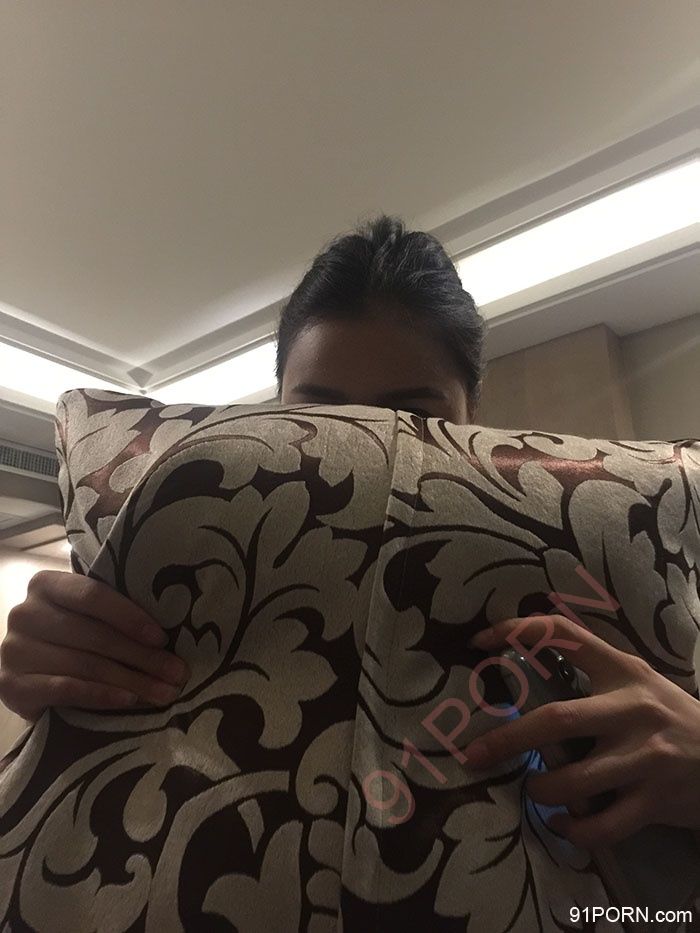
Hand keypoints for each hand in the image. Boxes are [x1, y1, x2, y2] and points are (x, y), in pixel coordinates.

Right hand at [0, 570, 189, 720]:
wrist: (28, 677)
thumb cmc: (68, 641)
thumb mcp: (87, 619)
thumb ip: (113, 617)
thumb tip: (169, 638)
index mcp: (47, 585)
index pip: (93, 596)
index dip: (130, 617)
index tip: (163, 638)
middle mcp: (25, 613)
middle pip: (95, 635)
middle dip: (142, 657)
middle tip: (177, 673)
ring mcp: (14, 650)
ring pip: (85, 664)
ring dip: (132, 681)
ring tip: (164, 693)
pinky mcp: (11, 685)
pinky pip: (65, 689)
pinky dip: (101, 695)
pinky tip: (128, 701)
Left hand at [464, 614, 699, 847]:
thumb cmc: (668, 717)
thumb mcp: (636, 682)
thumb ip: (591, 670)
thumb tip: (523, 663)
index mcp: (623, 670)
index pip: (565, 635)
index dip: (518, 632)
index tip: (479, 641)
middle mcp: (633, 709)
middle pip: (557, 720)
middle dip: (507, 740)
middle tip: (473, 754)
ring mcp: (646, 757)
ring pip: (574, 782)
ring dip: (542, 790)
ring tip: (535, 789)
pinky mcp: (656, 801)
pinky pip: (602, 826)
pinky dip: (573, 830)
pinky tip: (562, 824)